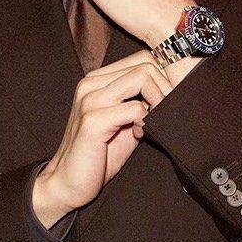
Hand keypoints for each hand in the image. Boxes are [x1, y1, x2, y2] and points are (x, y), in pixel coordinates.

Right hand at [33, 48, 174, 220]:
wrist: (68, 184)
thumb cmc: (99, 155)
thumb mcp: (125, 122)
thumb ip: (141, 103)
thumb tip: (173, 91)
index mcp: (97, 80)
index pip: (142, 57)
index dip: (165, 76)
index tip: (172, 100)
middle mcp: (90, 84)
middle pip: (146, 62)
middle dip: (167, 86)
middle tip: (170, 112)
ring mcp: (90, 100)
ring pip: (143, 76)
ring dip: (160, 100)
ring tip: (156, 122)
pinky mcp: (93, 121)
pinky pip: (136, 108)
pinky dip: (147, 122)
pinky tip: (140, 135)